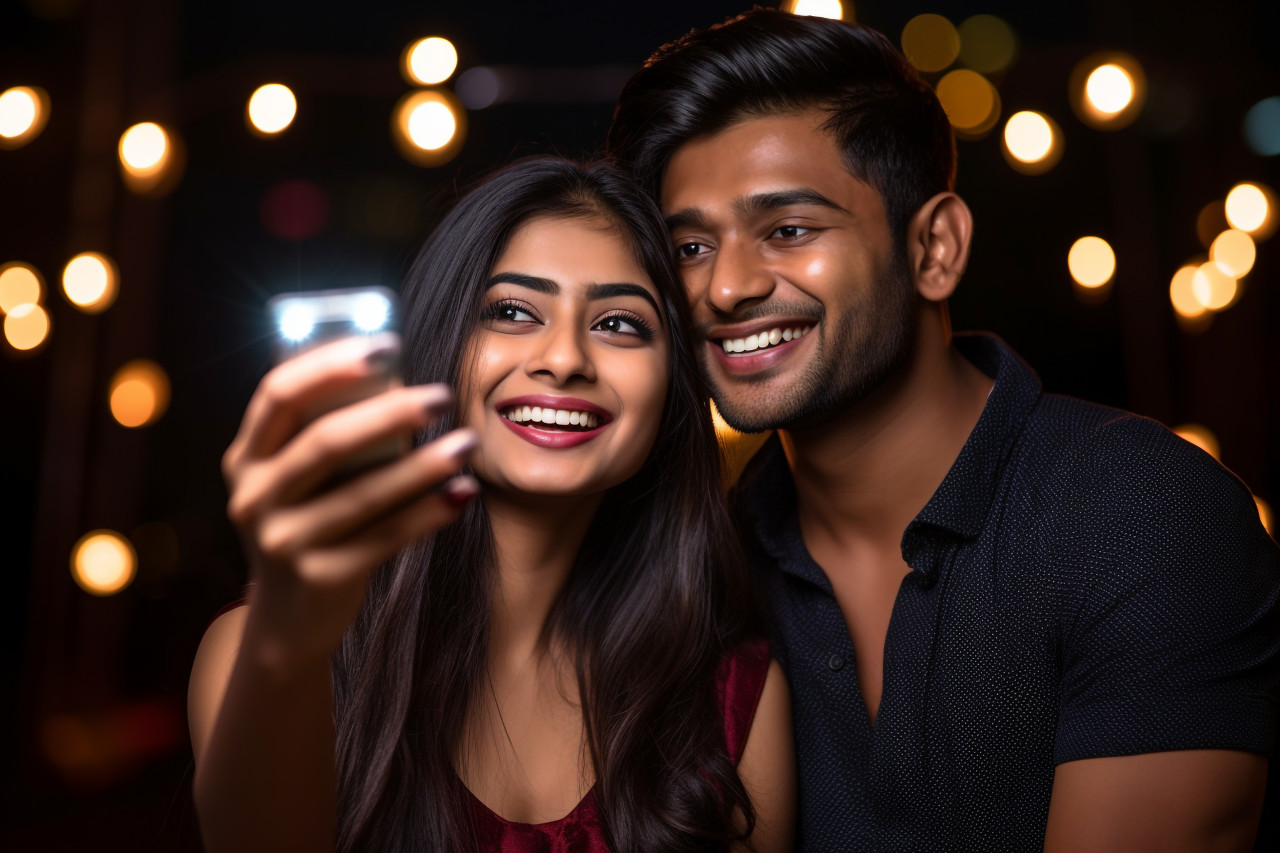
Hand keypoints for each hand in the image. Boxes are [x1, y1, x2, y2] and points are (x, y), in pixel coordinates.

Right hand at [222, 334, 477, 667]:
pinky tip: (463, 492)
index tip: (387, 345)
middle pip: (324, 442)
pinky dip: (429, 512)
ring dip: (423, 465)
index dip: (331, 364)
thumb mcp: (300, 481)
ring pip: (361, 493)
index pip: (278, 394)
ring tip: (468, 443)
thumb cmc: (310, 525)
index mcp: (246, 457)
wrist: (288, 621)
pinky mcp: (320, 577)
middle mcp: (253, 497)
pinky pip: (385, 537)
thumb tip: (402, 381)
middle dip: (388, 413)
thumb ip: (329, 435)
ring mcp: (282, 541)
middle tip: (442, 395)